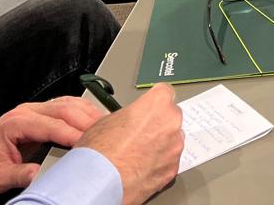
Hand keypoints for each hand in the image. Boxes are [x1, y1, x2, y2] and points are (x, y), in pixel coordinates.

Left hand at [0, 97, 103, 195]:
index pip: (51, 125)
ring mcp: (33, 111)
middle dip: (86, 121)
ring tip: (104, 126)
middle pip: (64, 109)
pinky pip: (65, 107)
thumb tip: (42, 176)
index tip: (87, 143)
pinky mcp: (39, 115)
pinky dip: (82, 112)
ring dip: (87, 113)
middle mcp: (26, 112)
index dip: (72, 133)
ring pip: (68, 104)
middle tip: (104, 134)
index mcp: (15, 123)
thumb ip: (21, 174)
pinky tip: (92, 120)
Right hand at [76, 85, 183, 204]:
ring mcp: (174, 147)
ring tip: (137, 154)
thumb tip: (131, 120)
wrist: (99, 182)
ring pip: (172, 140)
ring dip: (160, 144)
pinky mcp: (173, 169)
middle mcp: (171, 123)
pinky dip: (159, 163)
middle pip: (170, 117)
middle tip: (139, 135)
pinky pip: (169, 161)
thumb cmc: (100, 152)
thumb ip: (130, 115)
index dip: (153, 101)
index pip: (164, 92)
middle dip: (158, 124)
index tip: (150, 107)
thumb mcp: (108, 120)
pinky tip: (141, 167)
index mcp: (157, 104)